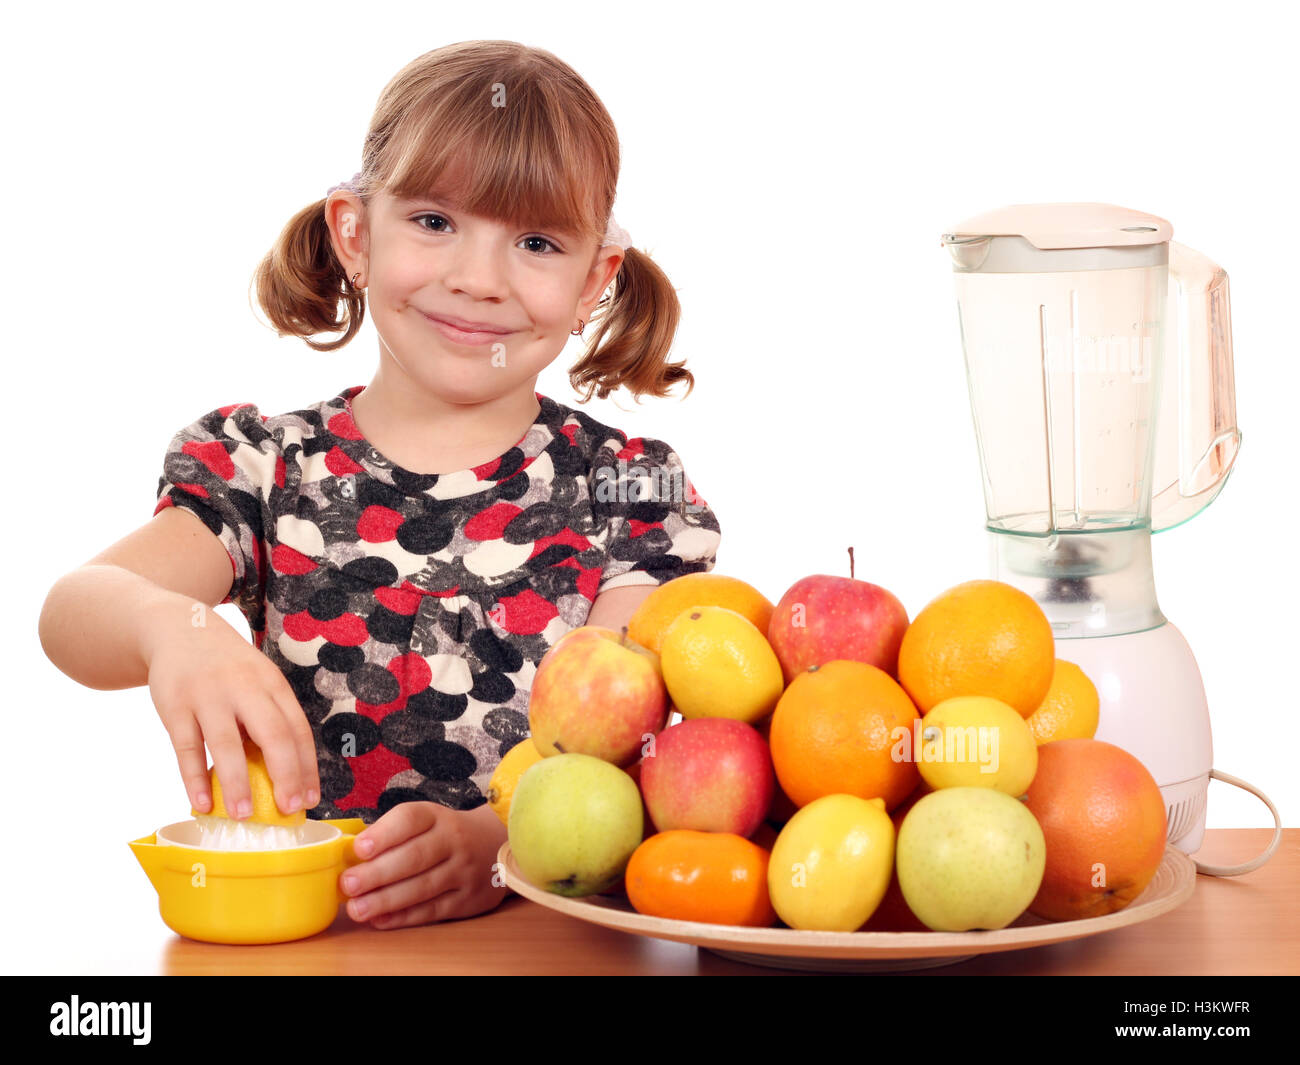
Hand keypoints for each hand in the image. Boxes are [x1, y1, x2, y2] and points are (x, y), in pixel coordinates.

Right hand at [143, 602, 319, 819]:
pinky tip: (203, 804)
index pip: (297, 729)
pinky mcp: (175, 705)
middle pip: (272, 734)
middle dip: (285, 774)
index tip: (310, 799)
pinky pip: (186, 748)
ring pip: (226, 744)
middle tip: (289, 809)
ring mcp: (208, 695)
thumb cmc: (227, 668)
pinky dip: (195, 778)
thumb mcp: (257, 681)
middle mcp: (245, 687)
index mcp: (272, 684)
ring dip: (237, 783)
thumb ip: (269, 718)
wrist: (178, 629)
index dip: (306, 766)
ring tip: (244, 816)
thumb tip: (286, 777)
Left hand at [340, 801, 508, 928]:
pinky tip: (380, 919)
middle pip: (414, 857)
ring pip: (422, 887)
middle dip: (378, 873)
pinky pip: (432, 910)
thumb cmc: (444, 833)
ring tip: (357, 908)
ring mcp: (463, 871)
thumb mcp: (425, 820)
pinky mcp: (468, 899)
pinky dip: (404, 917)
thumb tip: (349, 857)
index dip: (384, 834)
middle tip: (348, 884)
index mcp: (436, 817)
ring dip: (386, 900)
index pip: (410, 819)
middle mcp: (453, 841)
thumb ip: (392, 834)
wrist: (494, 843)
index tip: (359, 848)